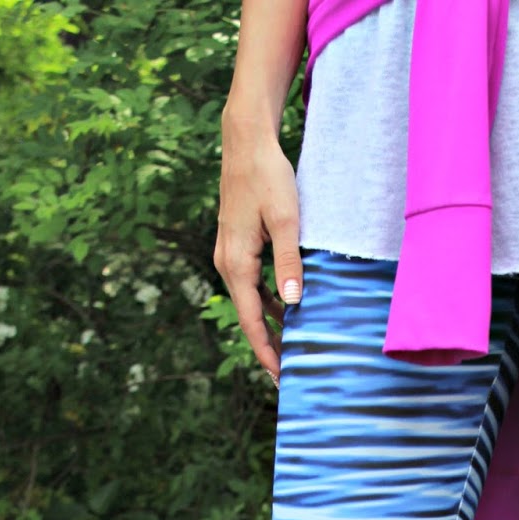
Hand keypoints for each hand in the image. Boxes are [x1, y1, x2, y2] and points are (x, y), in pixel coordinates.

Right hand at [213, 120, 302, 382]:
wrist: (246, 142)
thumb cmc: (267, 177)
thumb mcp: (284, 220)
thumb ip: (289, 262)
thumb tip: (292, 303)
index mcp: (236, 262)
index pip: (250, 320)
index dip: (265, 351)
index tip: (280, 377)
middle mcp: (227, 263)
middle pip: (248, 317)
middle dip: (267, 347)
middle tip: (288, 376)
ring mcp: (230, 255)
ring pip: (250, 303)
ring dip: (269, 327)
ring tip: (290, 351)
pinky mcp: (238, 246)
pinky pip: (252, 285)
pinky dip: (268, 304)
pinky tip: (287, 314)